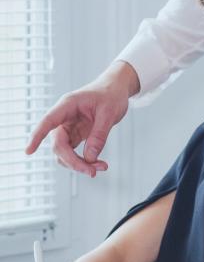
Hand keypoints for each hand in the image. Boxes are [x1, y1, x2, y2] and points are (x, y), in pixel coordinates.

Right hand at [25, 61, 139, 176]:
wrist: (116, 89)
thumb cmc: (111, 95)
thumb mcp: (109, 114)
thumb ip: (99, 135)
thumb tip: (89, 158)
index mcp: (68, 105)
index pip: (48, 121)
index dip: (37, 136)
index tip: (28, 151)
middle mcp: (64, 118)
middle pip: (59, 145)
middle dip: (73, 161)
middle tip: (92, 172)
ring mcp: (69, 128)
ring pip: (65, 152)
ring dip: (79, 164)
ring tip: (102, 166)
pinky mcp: (76, 135)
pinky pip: (74, 153)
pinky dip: (85, 161)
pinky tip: (99, 164)